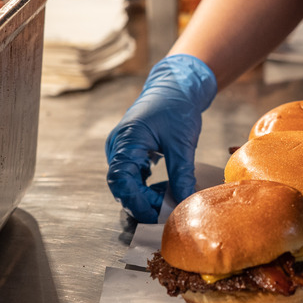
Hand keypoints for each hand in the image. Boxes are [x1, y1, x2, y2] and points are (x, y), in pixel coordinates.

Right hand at [105, 54, 216, 222]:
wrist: (174, 87)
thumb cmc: (176, 108)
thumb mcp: (182, 143)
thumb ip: (181, 173)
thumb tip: (184, 201)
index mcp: (126, 141)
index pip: (121, 181)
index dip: (136, 202)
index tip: (155, 215)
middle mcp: (118, 147)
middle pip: (122, 186)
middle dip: (143, 202)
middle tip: (166, 213)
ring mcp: (121, 149)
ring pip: (127, 183)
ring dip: (145, 196)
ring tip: (169, 200)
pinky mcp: (129, 152)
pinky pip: (133, 176)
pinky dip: (146, 187)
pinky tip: (164, 190)